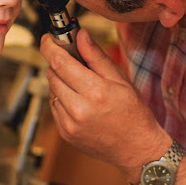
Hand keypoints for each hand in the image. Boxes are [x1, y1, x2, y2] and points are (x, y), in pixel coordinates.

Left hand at [41, 30, 171, 179]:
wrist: (137, 150)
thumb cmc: (133, 113)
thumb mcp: (120, 79)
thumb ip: (96, 56)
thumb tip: (80, 34)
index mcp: (94, 91)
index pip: (60, 62)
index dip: (49, 46)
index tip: (48, 38)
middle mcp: (78, 109)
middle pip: (52, 74)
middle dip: (58, 62)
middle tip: (72, 60)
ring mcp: (69, 124)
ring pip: (52, 90)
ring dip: (60, 81)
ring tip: (80, 84)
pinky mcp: (65, 133)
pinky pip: (54, 106)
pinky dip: (62, 98)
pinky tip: (79, 100)